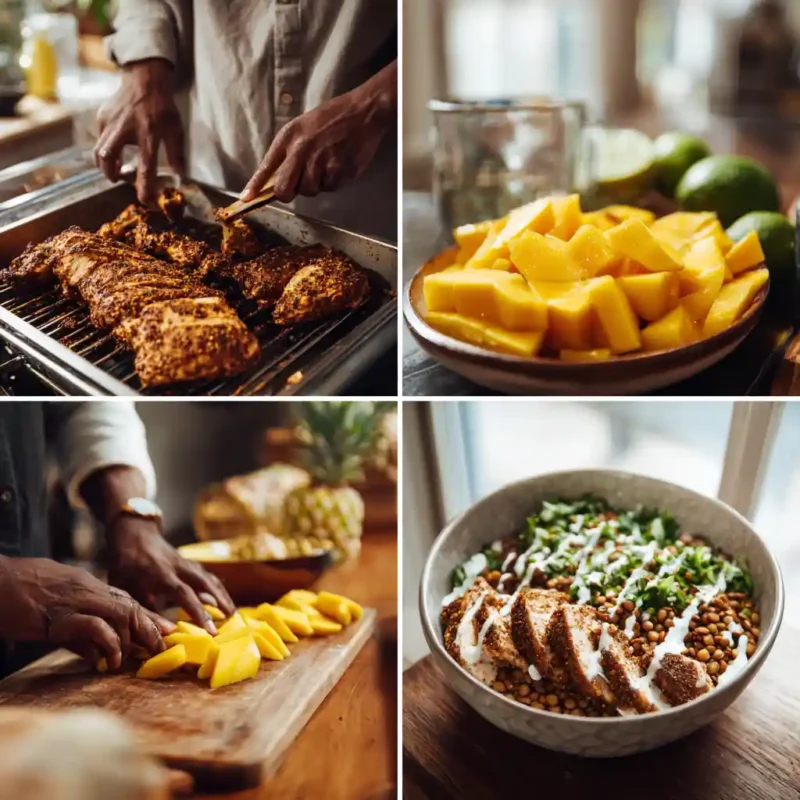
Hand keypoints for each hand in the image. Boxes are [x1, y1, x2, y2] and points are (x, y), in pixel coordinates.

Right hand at [0, 556, 167, 668]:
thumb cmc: (15, 593)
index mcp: (84, 585)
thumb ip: (76, 633)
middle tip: (160, 647)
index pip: (125, 599)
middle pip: (129, 606)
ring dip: (133, 637)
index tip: (165, 631)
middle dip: (149, 628)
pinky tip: (108, 659)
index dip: (147, 617)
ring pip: (119, 613)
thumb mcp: (52, 609)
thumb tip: (95, 656)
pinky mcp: (57, 616)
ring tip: (138, 656)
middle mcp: (85, 589)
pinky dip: (106, 642)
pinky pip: (93, 626)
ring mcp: (73, 600)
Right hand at [94, 58, 184, 206]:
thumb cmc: (163, 106)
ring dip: (105, 165)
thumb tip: (180, 178)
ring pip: (98, 152)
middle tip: (120, 179)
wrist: (145, 78)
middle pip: (107, 160)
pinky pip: (99, 139)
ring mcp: (110, 122)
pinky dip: (105, 149)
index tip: (146, 202)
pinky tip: (115, 149)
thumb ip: (177, 155)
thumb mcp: (176, 130)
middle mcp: (125, 130)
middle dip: (111, 175)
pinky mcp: (101, 117)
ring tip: (116, 169)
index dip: (145, 189)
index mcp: (147, 135)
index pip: (145, 169)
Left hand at [107, 517, 234, 633]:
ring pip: (209, 578)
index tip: (210, 628)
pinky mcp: (188, 562)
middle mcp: (178, 567)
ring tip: (232, 611)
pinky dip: (216, 586)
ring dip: (222, 594)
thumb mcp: (126, 585)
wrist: (133, 533)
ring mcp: (186, 563)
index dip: (198, 611)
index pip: (184, 594)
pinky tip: (222, 596)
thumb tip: (154, 626)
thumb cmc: (126, 562)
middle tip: (232, 618)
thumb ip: (142, 605)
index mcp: (162, 575)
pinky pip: (206, 574)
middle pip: (205, 583)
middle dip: (221, 601)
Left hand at [241, 61, 396, 202]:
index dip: (256, 185)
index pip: (267, 166)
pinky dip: (334, 181)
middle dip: (289, 193)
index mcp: (290, 136)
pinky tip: (339, 164)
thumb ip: (290, 150)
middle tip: (298, 185)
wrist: (363, 112)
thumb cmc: (332, 118)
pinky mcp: (338, 171)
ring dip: (317, 184)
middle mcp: (302, 149)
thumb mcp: (303, 126)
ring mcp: (320, 162)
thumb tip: (278, 178)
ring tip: (326, 164)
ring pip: (310, 191)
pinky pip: (330, 188)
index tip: (246, 199)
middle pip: (285, 189)